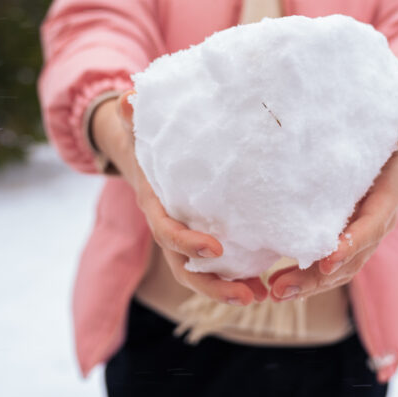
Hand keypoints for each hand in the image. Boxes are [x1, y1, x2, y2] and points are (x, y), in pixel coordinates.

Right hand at [92, 90, 267, 304]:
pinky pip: (217, 266)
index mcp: (154, 204)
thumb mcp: (138, 125)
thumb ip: (134, 116)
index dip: (187, 243)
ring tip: (262, 295)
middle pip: (185, 268)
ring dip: (231, 288)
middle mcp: (167, 226)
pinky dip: (238, 276)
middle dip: (214, 286)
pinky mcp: (202, 237)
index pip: (167, 231)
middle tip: (249, 296)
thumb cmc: (145, 136)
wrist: (140, 152)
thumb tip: (131, 100)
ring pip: (202, 274)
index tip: (216, 249)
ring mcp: (184, 237)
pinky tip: (266, 282)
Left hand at [267, 110, 397, 301]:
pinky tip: (277, 285)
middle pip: (351, 260)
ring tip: (276, 292)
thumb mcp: (396, 129)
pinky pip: (328, 267)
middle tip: (283, 289)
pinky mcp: (344, 241)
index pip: (371, 228)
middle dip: (318, 277)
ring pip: (338, 270)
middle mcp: (376, 225)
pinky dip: (306, 278)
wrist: (386, 147)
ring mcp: (360, 237)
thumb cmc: (384, 134)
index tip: (326, 260)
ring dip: (307, 285)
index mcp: (386, 200)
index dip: (351, 245)